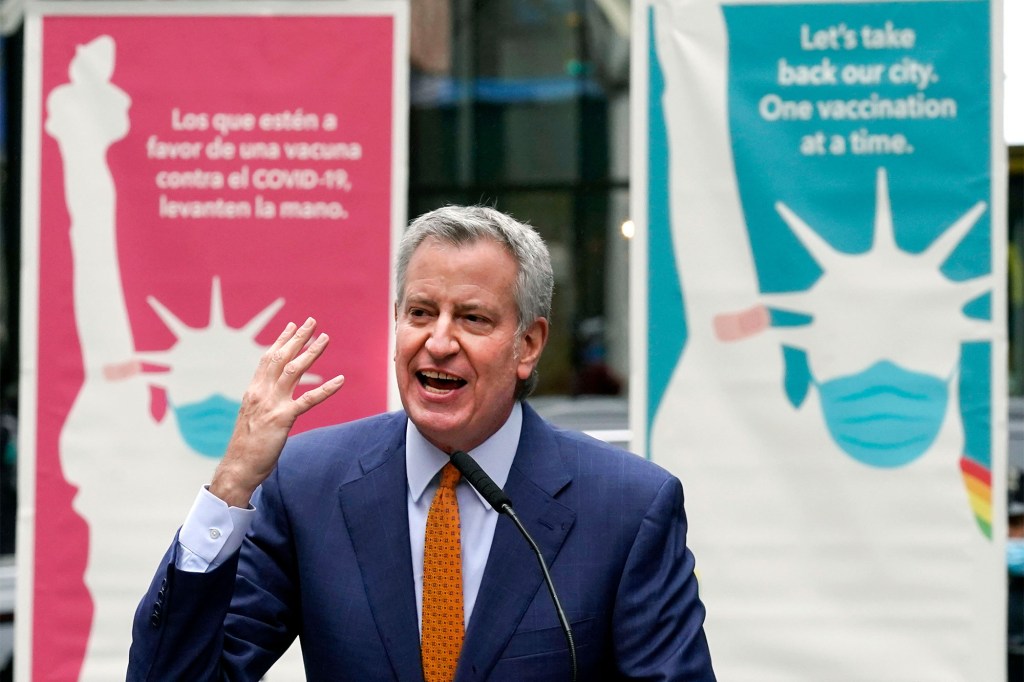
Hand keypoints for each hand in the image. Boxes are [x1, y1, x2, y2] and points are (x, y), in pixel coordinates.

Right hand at [210, 318, 344, 506]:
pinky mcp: (283, 419)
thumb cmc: (247, 445)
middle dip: (297, 338)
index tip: (293, 326)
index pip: (268, 358)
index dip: (281, 340)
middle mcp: (261, 393)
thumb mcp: (253, 416)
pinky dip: (325, 389)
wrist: (238, 466)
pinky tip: (340, 380)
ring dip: (311, 353)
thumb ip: (264, 401)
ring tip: (325, 339)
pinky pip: (308, 400)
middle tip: (311, 321)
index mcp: (254, 391)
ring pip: (294, 371)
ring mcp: (272, 404)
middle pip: (281, 357)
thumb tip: (274, 391)